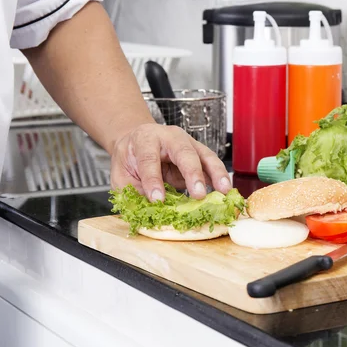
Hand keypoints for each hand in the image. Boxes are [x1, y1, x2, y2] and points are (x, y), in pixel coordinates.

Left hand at [110, 124, 231, 201]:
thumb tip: (151, 209)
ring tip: (223, 190)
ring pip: (205, 155)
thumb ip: (133, 190)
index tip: (157, 199)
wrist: (137, 141)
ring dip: (216, 173)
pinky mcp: (198, 153)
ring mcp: (187, 143)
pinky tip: (225, 190)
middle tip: (197, 194)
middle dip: (192, 173)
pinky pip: (211, 164)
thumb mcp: (121, 174)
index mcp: (145, 139)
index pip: (149, 159)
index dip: (153, 180)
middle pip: (183, 152)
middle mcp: (169, 136)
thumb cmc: (130, 158)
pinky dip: (219, 177)